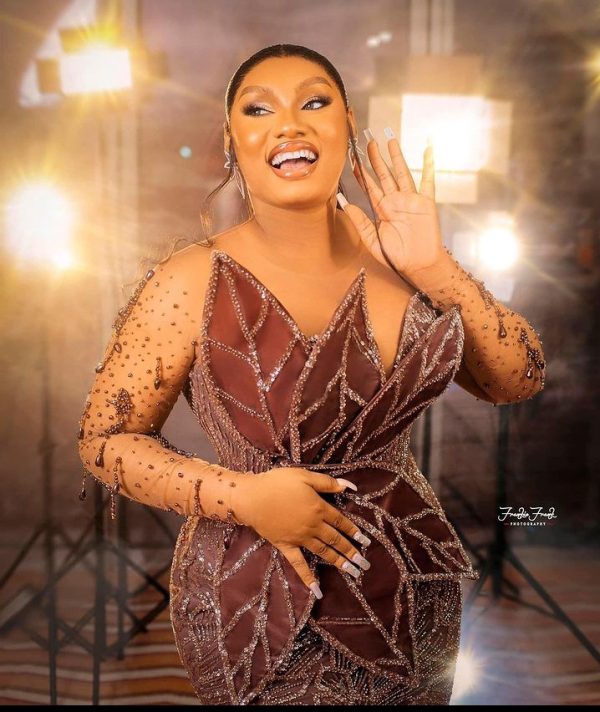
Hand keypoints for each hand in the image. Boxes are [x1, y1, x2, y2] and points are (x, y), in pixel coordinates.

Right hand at [233, 467, 371, 597]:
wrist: (251, 497)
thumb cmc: (277, 483)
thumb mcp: (304, 476)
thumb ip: (327, 483)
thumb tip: (350, 486)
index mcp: (318, 508)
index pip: (341, 522)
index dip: (354, 531)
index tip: (366, 541)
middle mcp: (312, 526)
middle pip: (336, 540)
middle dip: (352, 552)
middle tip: (365, 563)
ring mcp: (299, 538)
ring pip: (323, 552)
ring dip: (339, 563)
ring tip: (353, 573)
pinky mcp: (286, 546)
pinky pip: (299, 564)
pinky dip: (308, 578)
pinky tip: (317, 590)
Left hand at [340, 129, 446, 279]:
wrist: (419, 265)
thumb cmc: (397, 257)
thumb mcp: (373, 241)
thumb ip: (360, 222)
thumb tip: (345, 204)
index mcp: (381, 210)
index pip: (369, 187)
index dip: (361, 173)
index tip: (352, 159)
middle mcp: (395, 201)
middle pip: (384, 175)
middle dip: (376, 159)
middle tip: (369, 142)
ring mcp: (410, 200)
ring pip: (402, 173)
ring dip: (397, 157)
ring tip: (390, 141)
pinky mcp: (426, 202)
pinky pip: (428, 180)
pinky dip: (429, 166)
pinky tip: (428, 151)